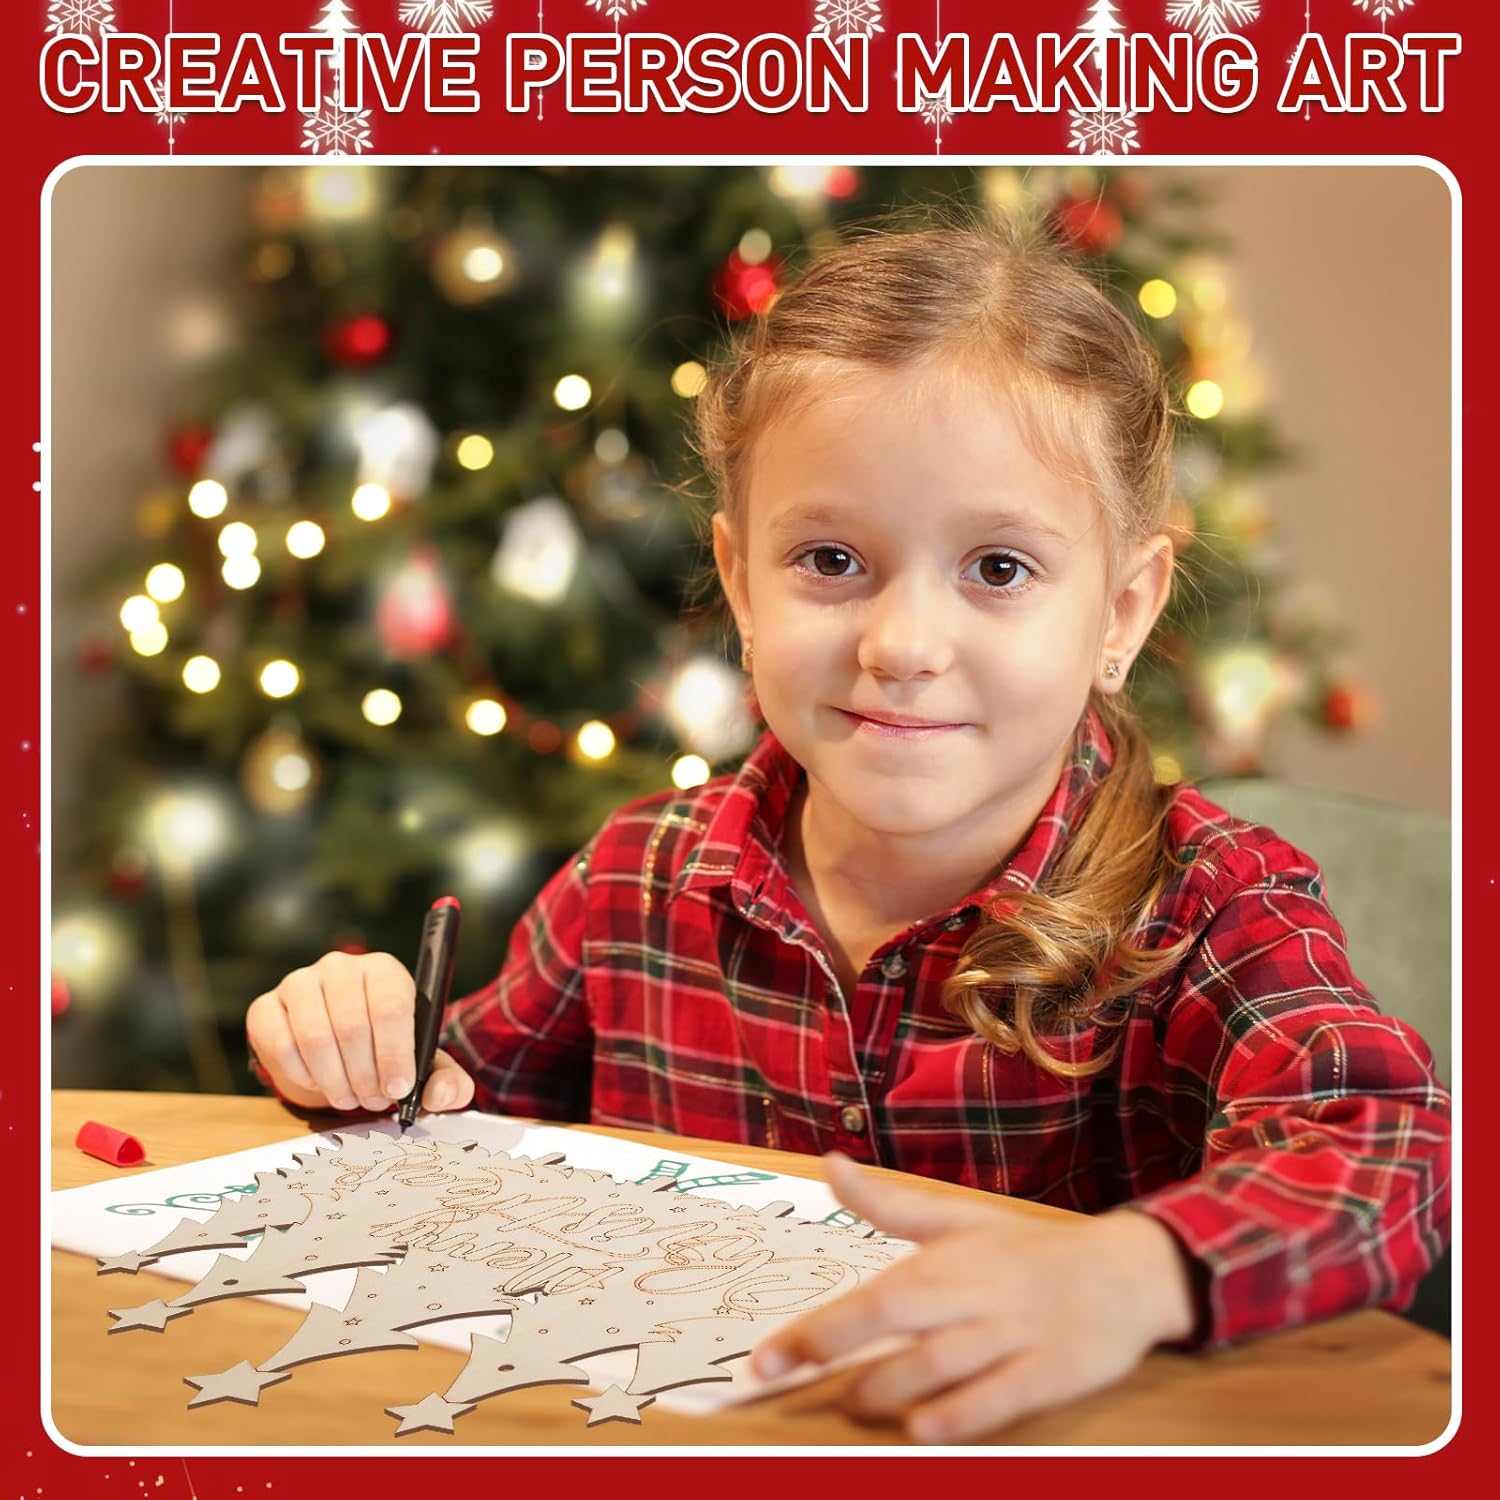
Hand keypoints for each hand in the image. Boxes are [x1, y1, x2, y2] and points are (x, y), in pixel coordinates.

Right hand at [245, 950, 475, 1115]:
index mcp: (384, 971)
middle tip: (373, 1100)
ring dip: (335, 1080)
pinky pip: (280, 1045)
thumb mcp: (422, 1065)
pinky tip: (320, 1083)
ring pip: (315, 1037)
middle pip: (352, 1024)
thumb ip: (447, 1081)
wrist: (336, 1048)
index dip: (395, 1052)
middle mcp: (341, 967)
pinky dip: (302, 1075)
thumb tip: (445, 1094)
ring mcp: (300, 983)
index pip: (391, 1005)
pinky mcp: (266, 1007)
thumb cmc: (385, 1051)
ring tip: (350, 1098)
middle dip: (365, 1075)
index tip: (398, 1088)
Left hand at [751, 1153, 1194, 1442]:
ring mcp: (1014, 1334)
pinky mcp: (1052, 1371)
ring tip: (849, 1403)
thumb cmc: (1029, 1251)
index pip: (868, 1295)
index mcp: (946, 1260)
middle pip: (893, 1319)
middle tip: (781, 1376)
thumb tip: (829, 1164)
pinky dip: (960, 1413)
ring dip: (888, 1387)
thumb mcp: (959, 1218)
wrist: (1124, 1271)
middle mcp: (973, 1295)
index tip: (763, 1356)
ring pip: (940, 1364)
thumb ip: (889, 1205)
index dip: (814, 1327)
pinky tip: (922, 1430)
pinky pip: (1001, 1397)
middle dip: (831, 1348)